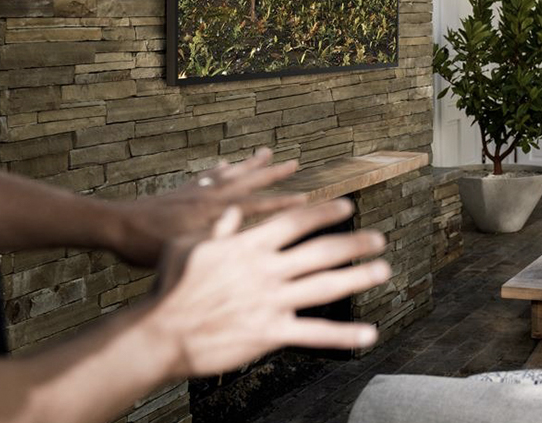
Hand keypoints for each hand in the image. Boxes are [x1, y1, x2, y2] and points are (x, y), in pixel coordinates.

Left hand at [115, 148, 305, 266]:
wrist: (117, 226)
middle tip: (294, 162)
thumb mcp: (188, 251)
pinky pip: (206, 176)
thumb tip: (249, 240)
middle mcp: (209, 197)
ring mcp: (195, 192)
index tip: (306, 198)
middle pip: (248, 182)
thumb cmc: (149, 246)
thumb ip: (218, 242)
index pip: (257, 208)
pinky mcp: (181, 191)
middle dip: (273, 173)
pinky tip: (224, 164)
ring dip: (249, 164)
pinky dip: (218, 170)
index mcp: (214, 213)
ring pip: (230, 173)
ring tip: (266, 151)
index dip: (282, 204)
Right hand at [149, 199, 388, 378]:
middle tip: (379, 238)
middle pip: (320, 250)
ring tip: (383, 270)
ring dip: (358, 277)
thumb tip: (235, 213)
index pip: (295, 222)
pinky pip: (314, 333)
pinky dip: (344, 335)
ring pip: (325, 286)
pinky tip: (370, 334)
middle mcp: (266, 270)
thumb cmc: (169, 288)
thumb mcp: (189, 247)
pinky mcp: (270, 333)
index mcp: (248, 246)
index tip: (347, 207)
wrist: (158, 332)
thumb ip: (219, 230)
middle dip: (353, 242)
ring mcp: (270, 301)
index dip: (324, 212)